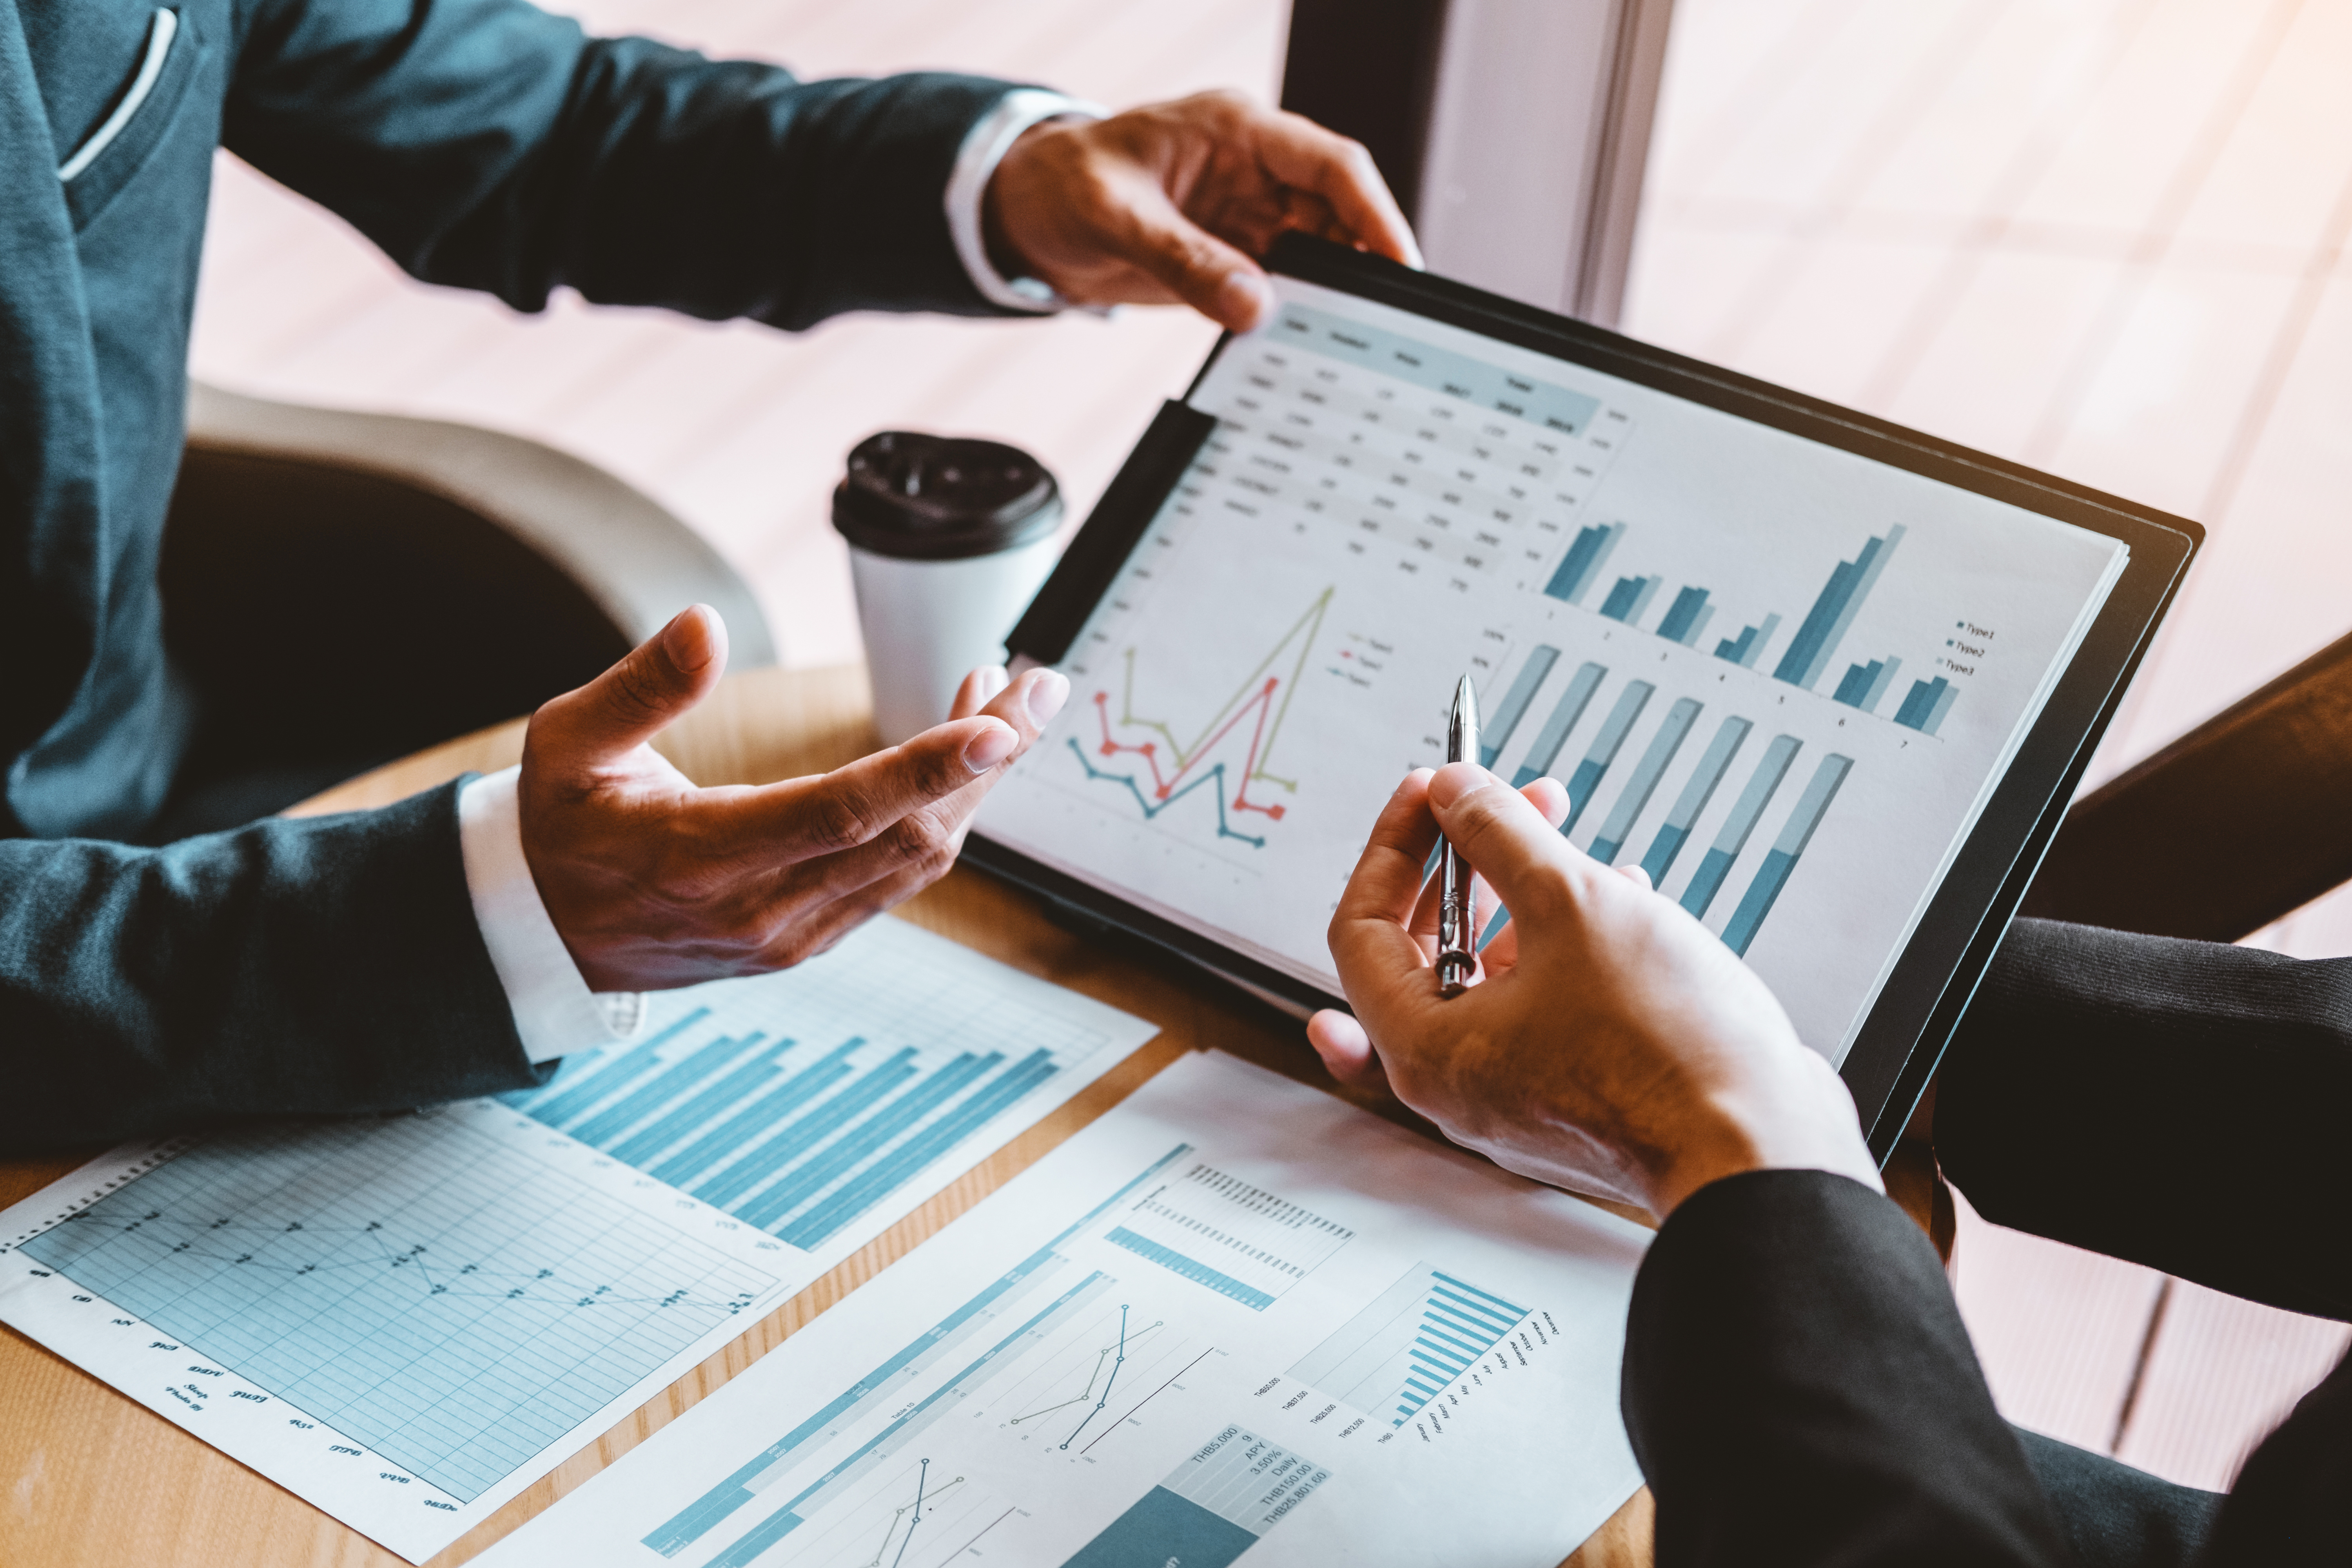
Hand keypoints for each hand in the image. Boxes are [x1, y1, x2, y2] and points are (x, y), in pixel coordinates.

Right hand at [517, 605, 1066, 991]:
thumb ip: (640, 685)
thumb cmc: (556, 827)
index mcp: (699, 858)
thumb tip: (705, 623)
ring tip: (1005, 700)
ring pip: (914, 863)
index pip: (839, 813)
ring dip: (972, 785)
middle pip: (906, 839)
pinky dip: (940, 815)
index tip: (999, 723)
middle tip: (1038, 686)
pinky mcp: (806, 940)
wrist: (539, 937)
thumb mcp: (566, 742)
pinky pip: (896, 880)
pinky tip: (956, 758)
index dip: (927, 768)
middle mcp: (759, 910)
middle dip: (985, 762)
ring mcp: (790, 935)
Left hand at [983, 90, 1421, 332]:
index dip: (1374, 213)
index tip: (1400, 265)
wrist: (1026, 214)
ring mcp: (1248, 218)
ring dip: (1328, 299)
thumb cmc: (1062, 185)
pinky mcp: (1234, 260)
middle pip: (1337, 216)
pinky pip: (1281, 290)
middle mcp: (1255, 172)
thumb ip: (1182, 259)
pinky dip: (1293, 318)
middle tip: (1378, 325)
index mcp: (1237, 131)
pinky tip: (1299, 350)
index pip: (1331, 165)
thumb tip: (1252, 304)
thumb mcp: (1113, 215)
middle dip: (1360, 265)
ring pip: (1316, 257)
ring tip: (1342, 347)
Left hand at [1306, 764, 1879, 1218]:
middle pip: (1424, 946)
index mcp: (1426, 1050)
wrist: (1762, 1146)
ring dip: (1524, 894)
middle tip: (1502, 804)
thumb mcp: (1569, 902)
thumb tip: (1454, 792)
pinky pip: (1546, 999)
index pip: (1360, 928)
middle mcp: (1460, 1080)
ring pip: (1494, 969)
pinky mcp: (1576, 1087)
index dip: (1394, 845)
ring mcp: (1518, 1088)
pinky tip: (1618, 898)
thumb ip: (1498, 833)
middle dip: (1465, 861)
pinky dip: (1568, 943)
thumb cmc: (1666, 1051)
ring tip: (1567, 840)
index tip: (1431, 793)